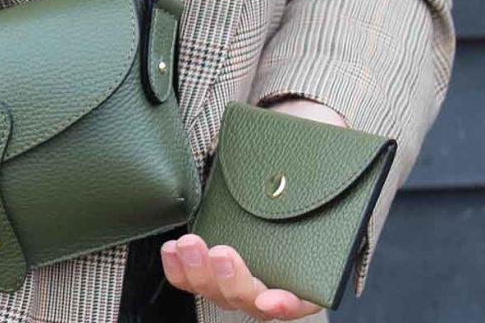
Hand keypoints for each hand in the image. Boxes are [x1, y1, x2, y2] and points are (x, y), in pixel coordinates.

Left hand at [161, 97, 347, 319]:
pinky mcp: (208, 272)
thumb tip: (299, 184)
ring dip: (199, 272)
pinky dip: (178, 270)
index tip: (271, 298)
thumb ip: (309, 197)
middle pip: (250, 300)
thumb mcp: (312, 193)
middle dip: (232, 280)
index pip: (300, 302)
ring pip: (216, 293)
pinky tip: (172, 250)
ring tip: (189, 244)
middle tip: (223, 253)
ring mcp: (236, 281)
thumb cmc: (297, 190)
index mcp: (304, 276)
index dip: (285, 304)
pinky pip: (189, 282)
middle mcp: (269, 285)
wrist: (269, 181)